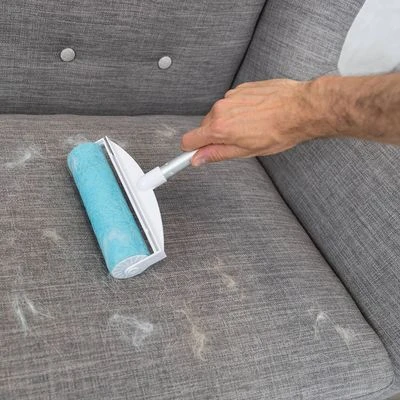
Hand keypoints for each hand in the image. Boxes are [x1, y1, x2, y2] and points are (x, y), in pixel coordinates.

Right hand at [181, 79, 333, 165]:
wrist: (301, 108)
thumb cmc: (279, 131)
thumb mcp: (246, 151)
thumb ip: (217, 154)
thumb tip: (198, 159)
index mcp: (219, 127)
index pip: (189, 140)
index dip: (190, 149)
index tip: (191, 155)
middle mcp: (220, 108)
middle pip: (205, 127)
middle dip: (216, 136)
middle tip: (237, 142)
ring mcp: (231, 96)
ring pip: (220, 114)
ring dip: (229, 122)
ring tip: (252, 126)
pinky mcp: (242, 88)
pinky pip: (232, 103)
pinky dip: (240, 110)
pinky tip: (257, 115)